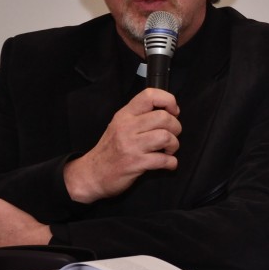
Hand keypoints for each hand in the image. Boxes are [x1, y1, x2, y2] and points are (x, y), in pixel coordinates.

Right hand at [64, 87, 180, 202]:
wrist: (92, 174)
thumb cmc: (110, 150)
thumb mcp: (119, 125)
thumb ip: (140, 116)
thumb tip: (168, 112)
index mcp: (125, 115)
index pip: (150, 95)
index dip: (168, 100)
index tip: (173, 111)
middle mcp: (127, 127)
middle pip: (163, 117)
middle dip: (176, 127)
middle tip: (172, 135)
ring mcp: (131, 145)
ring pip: (165, 137)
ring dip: (174, 145)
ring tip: (168, 150)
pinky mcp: (135, 163)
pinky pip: (163, 160)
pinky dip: (172, 163)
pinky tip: (168, 163)